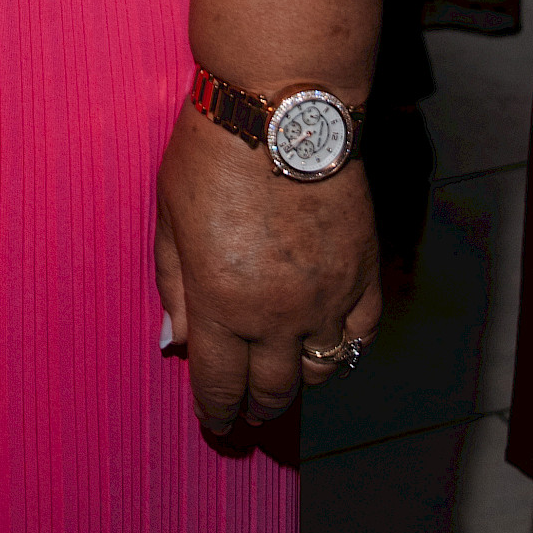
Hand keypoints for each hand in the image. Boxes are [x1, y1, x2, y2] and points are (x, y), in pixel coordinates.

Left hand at [154, 101, 379, 431]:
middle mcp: (277, 313)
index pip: (220, 384)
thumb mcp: (170, 215)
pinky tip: (326, 338)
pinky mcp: (362, 273)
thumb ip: (174, 283)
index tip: (216, 424)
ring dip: (298, 379)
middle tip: (247, 409)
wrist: (279, 108)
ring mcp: (326, 297)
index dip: (216, 412)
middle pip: (272, 390)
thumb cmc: (211, 152)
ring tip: (283, 372)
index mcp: (222, 302)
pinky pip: (358, 334)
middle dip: (255, 405)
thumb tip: (180, 340)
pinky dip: (342, 345)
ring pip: (318, 370)